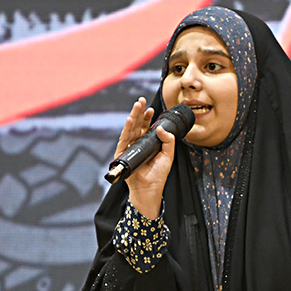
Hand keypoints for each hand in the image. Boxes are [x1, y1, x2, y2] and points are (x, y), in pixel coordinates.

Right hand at [115, 98, 175, 218]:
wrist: (150, 189)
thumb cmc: (158, 175)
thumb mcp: (168, 155)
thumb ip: (168, 140)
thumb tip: (160, 127)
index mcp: (146, 143)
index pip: (146, 127)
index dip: (148, 117)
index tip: (152, 108)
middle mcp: (137, 144)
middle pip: (137, 125)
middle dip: (139, 112)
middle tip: (141, 100)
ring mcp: (129, 148)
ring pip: (130, 129)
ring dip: (133, 116)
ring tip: (137, 105)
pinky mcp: (123, 154)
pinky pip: (124, 139)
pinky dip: (127, 129)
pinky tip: (130, 120)